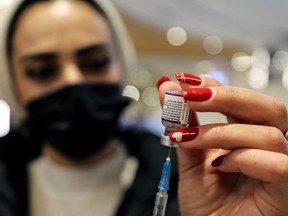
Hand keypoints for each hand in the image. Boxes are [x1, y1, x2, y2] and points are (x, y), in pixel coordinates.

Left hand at [158, 73, 287, 215]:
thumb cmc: (205, 202)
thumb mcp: (189, 157)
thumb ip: (182, 123)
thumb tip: (168, 88)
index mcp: (245, 136)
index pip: (240, 100)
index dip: (214, 85)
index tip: (182, 81)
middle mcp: (266, 146)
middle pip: (267, 106)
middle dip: (226, 96)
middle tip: (190, 96)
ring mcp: (280, 165)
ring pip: (268, 133)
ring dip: (222, 132)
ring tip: (190, 140)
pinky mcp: (285, 187)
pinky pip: (277, 163)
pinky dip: (243, 159)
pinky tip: (220, 166)